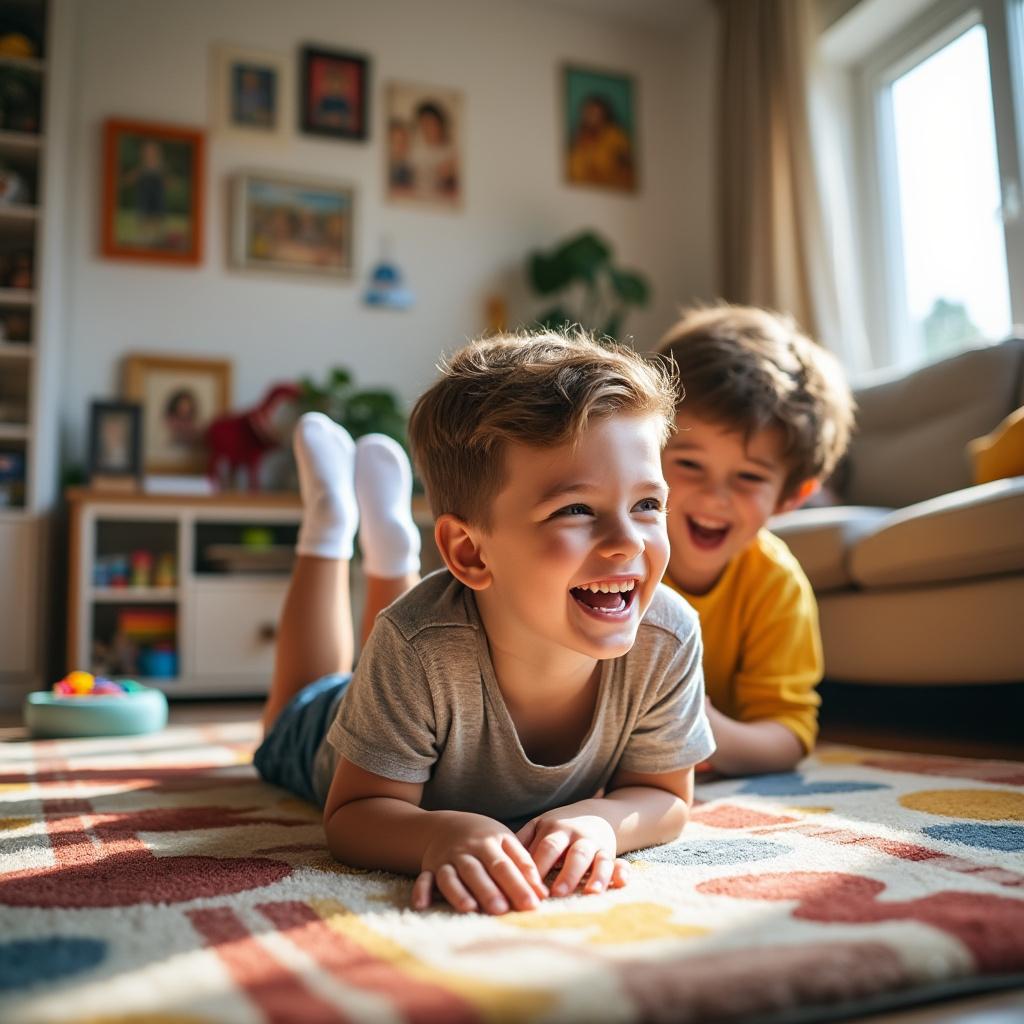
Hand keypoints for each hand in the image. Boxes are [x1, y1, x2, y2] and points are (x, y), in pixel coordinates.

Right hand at [412, 811, 548, 914]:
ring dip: (458, 892)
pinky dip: (420, 891)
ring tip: (469, 908)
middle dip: (488, 890)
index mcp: (488, 843)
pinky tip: (421, 906)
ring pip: (450, 876)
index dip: (518, 885)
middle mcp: (465, 852)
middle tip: (502, 909)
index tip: (532, 904)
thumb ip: (524, 865)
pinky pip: (423, 879)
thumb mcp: (506, 842)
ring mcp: (445, 860)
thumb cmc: (484, 838)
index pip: (504, 865)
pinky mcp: (429, 869)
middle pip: (477, 871)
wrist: (447, 825)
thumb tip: (542, 893)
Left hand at [517, 802, 629, 897]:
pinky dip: (621, 872)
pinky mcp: (610, 854)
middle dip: (565, 873)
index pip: (544, 849)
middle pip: (570, 853)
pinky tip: (620, 883)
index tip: (528, 888)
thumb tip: (497, 863)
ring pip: (596, 859)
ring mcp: (595, 844)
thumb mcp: (539, 827)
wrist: (596, 813)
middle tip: (557, 893)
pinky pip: (617, 863)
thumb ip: (522, 843)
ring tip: (589, 893)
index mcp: (554, 829)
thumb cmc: (558, 828)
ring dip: (593, 875)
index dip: (537, 869)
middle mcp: (576, 836)